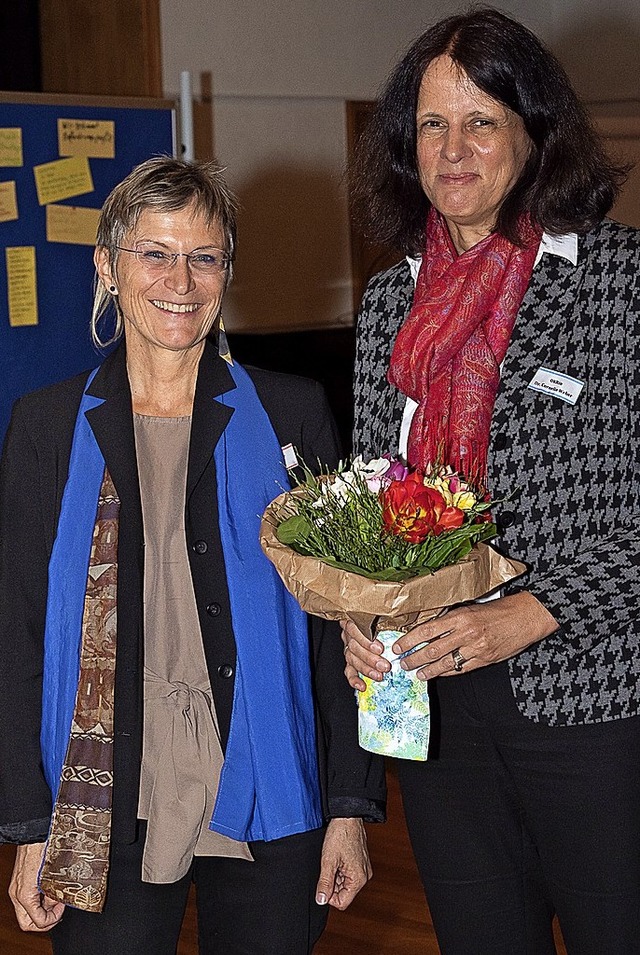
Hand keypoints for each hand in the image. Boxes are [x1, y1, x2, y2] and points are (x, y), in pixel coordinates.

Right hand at [9, 842, 64, 931]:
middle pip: (27, 923)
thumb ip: (54, 893)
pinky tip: (49, 890)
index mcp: (25, 894)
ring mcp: (17, 889)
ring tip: (56, 897)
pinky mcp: (20, 883)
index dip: (53, 919)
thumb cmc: (44, 848)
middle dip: (45, 920)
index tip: (62, 907)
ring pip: (27, 913)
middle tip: (58, 910)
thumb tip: (58, 903)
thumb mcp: (53, 874)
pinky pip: (27, 901)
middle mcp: (17, 894)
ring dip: (42, 910)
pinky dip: (39, 901)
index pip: (37, 922)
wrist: (34, 832)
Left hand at [315, 817, 371, 909]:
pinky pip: (348, 874)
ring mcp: (363, 869)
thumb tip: (321, 900)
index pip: (342, 902)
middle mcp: (364, 876)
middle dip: (333, 884)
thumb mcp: (328, 861)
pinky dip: (340, 869)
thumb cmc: (340, 834)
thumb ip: (324, 883)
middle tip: (328, 867)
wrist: (348, 816)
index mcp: (358, 879)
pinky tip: (337, 857)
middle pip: (344, 893)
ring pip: (345, 883)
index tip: (323, 882)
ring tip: (333, 860)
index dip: (329, 896)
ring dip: (336, 876)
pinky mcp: (361, 863)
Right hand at [341, 619, 385, 691]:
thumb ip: (387, 619)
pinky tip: (362, 686)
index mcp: (355, 618)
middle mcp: (349, 633)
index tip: (380, 649)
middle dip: (370, 659)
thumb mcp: (385, 615)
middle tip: (385, 666)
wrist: (378, 621)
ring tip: (379, 676)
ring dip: (366, 669)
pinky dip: (354, 679)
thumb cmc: (383, 616)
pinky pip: (349, 670)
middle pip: (354, 647)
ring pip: (352, 659)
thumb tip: (401, 624)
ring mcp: (348, 647)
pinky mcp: (350, 660)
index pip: (355, 629)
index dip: (366, 640)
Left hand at [342, 592, 557, 685]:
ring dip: (427, 670)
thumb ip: (452, 619)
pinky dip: (447, 672)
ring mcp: (475, 648)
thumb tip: (430, 628)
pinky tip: (438, 674)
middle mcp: (466, 633)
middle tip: (402, 663)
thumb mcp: (472, 608)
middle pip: (432, 649)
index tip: (398, 646)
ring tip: (416, 673)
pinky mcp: (484, 659)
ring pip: (444, 662)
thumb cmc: (499, 610)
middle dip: (413, 658)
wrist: (526, 616)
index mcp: (460, 616)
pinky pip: (461, 669)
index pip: (427, 629)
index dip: (410, 640)